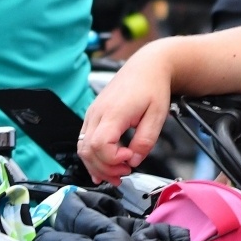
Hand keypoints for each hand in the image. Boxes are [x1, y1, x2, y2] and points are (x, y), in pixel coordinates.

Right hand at [76, 47, 172, 183]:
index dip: (113, 159)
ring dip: (97, 166)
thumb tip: (133, 161)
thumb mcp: (157, 116)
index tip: (130, 159)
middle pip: (88, 150)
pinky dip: (92, 157)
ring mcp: (93, 113)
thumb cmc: (152, 86)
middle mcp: (98, 113)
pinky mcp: (93, 115)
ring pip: (83, 148)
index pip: (100, 144)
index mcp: (114, 112)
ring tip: (116, 173)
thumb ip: (145, 141)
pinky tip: (102, 168)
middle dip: (105, 168)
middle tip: (125, 172)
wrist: (147, 66)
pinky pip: (85, 141)